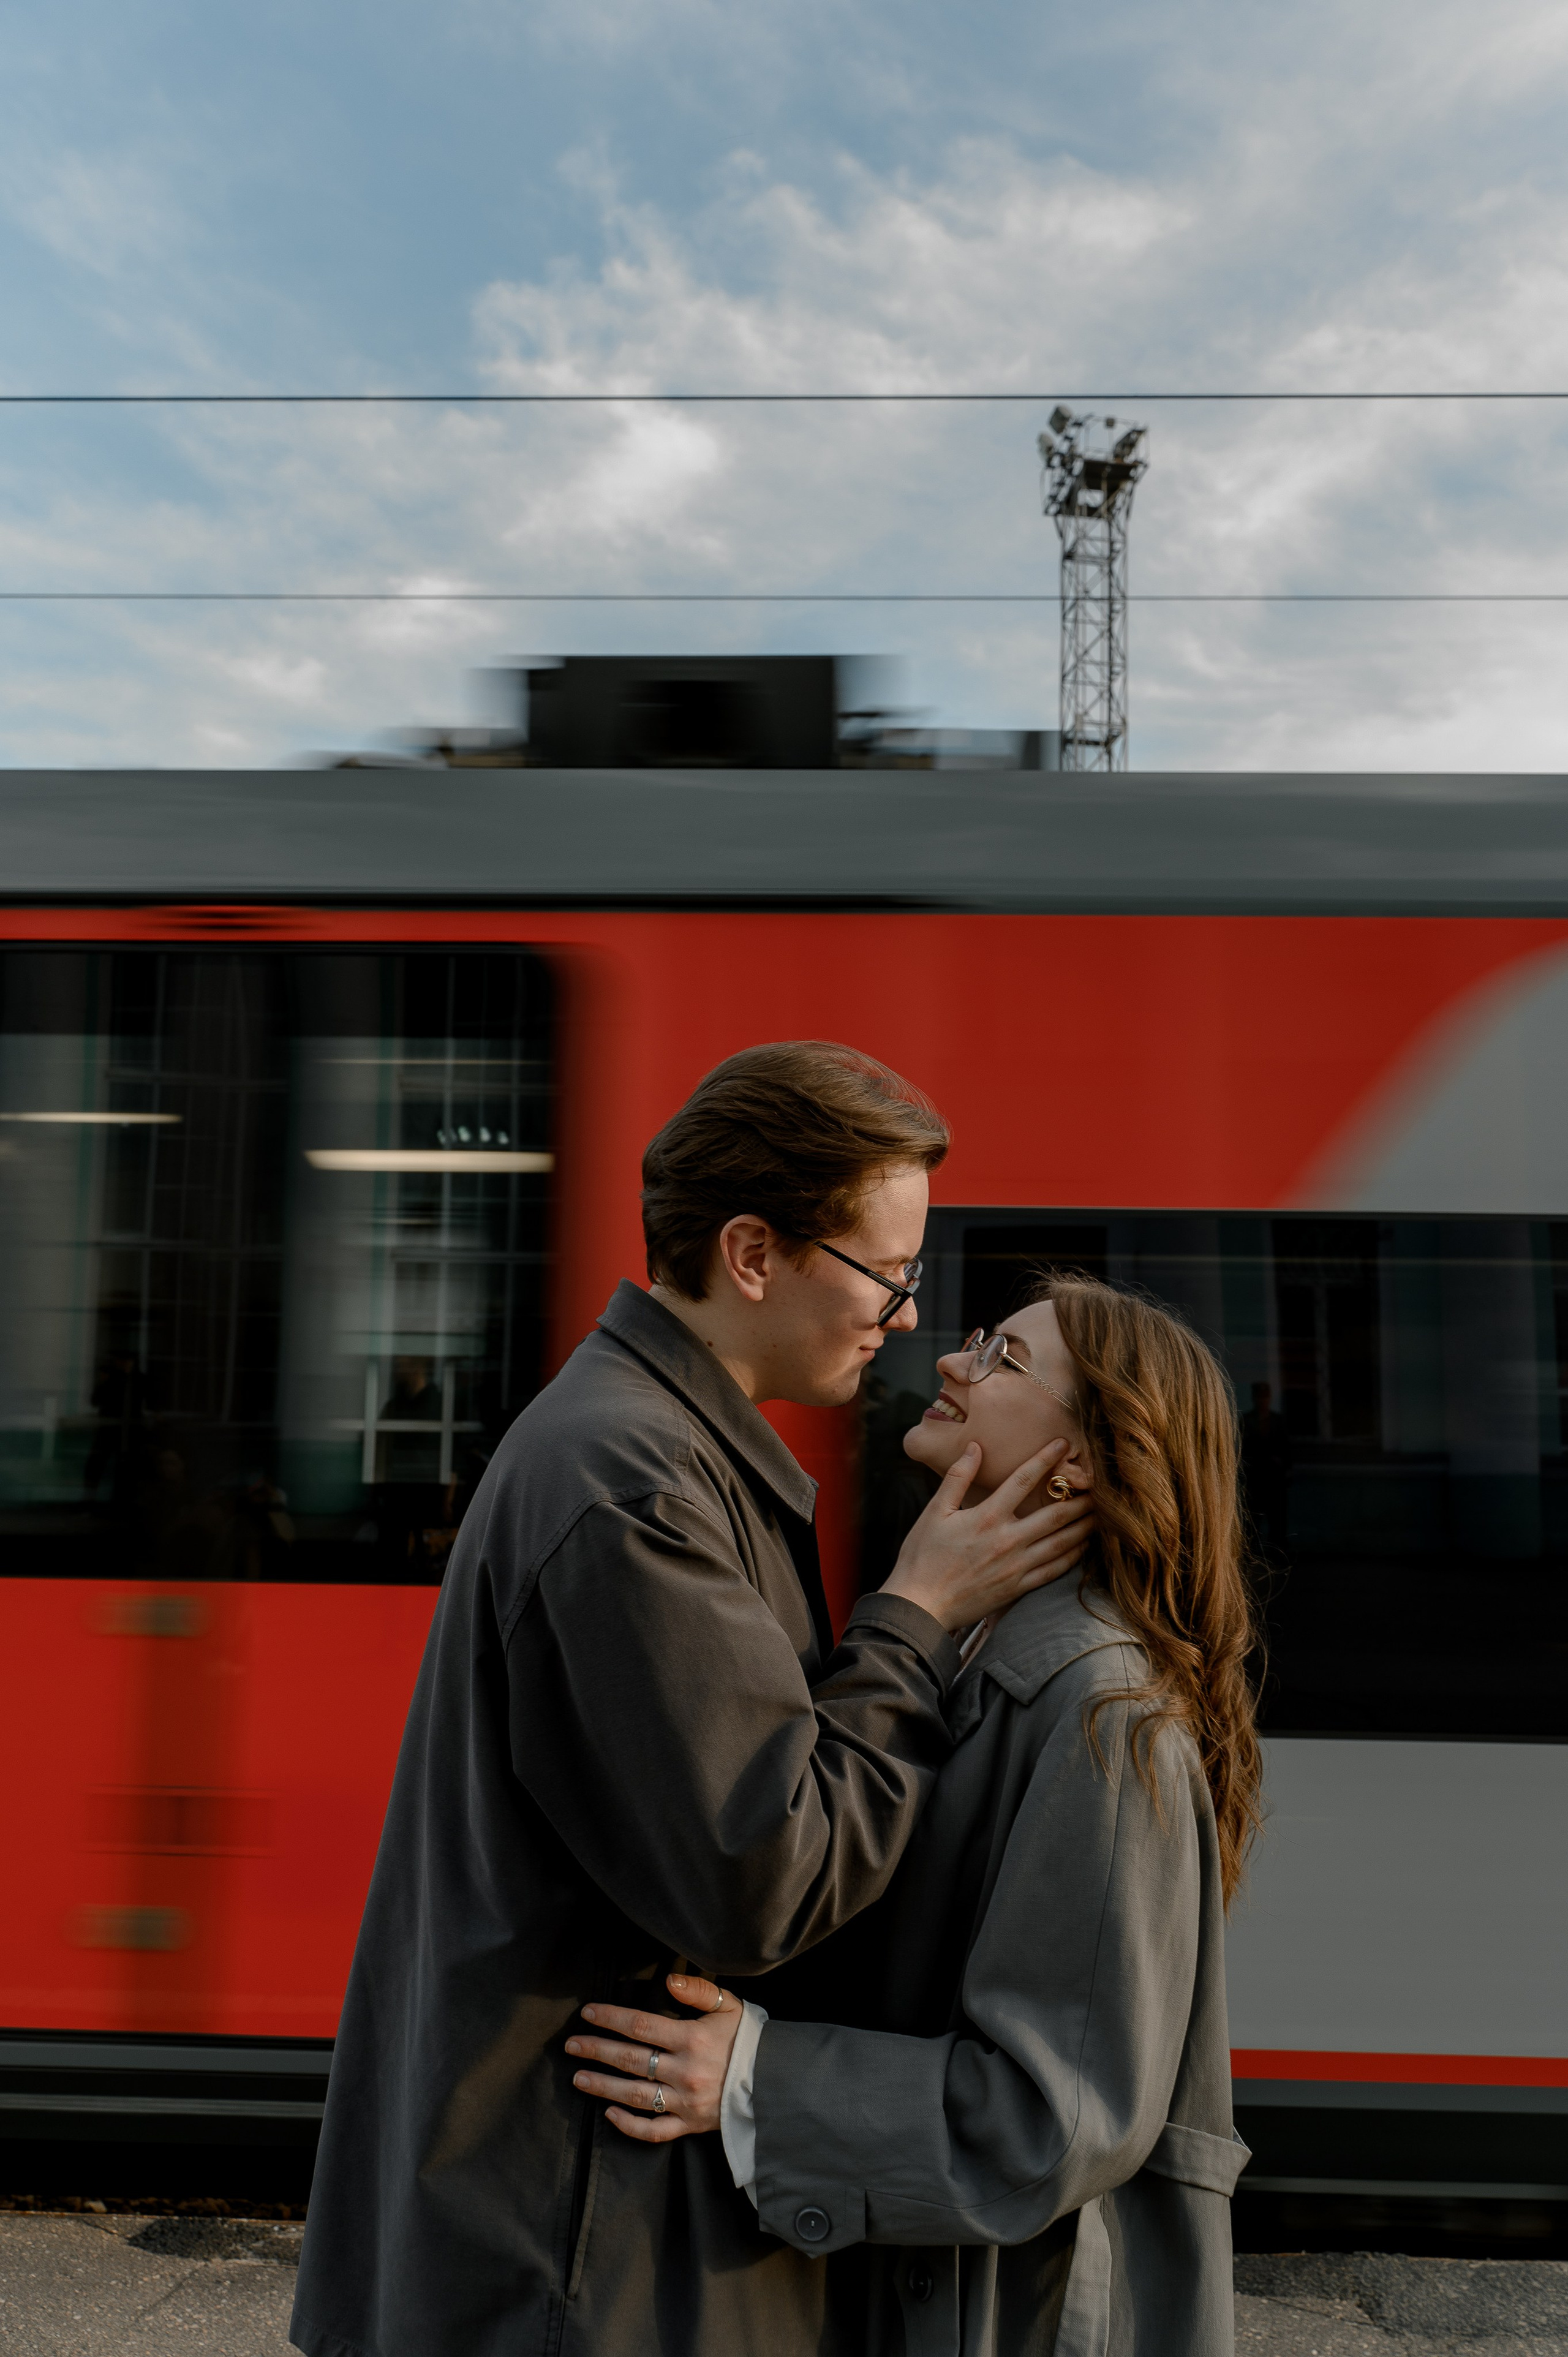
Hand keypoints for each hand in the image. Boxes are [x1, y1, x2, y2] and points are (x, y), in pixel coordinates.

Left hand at [567, 1973, 742, 2142]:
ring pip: (635, 2096)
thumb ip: (699, 1991)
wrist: (777, 2083)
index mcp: (693, 2039)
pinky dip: (630, 2126)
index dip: (611, 2018)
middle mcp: (685, 2072)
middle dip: (597, 2051)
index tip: (588, 2013)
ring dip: (603, 2086)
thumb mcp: (730, 2006)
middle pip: (630, 2060)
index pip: (641, 2025)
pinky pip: (655, 2131)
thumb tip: (668, 1981)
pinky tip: (609, 2114)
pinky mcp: (691, 2125)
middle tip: (571, 2045)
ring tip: (578, 2078)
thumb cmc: (750, 2040)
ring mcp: (685, 2102)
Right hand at [880, 1437, 1093, 1631]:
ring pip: (1061, 1543)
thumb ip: (957, 1477)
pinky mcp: (1018, 1587)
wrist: (921, 1604)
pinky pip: (1054, 1571)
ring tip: (1099, 1514)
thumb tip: (974, 1447)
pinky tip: (1081, 1547)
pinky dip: (1072, 1557)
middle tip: (1099, 1486)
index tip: (1063, 1443)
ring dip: (1083, 1527)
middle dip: (1079, 1499)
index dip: (1045, 1459)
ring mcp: (1016, 1566)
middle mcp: (1008, 1540)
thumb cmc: (923, 1556)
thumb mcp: (935, 1511)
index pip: (1023, 1480)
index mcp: (987, 1517)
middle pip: (1054, 1514)